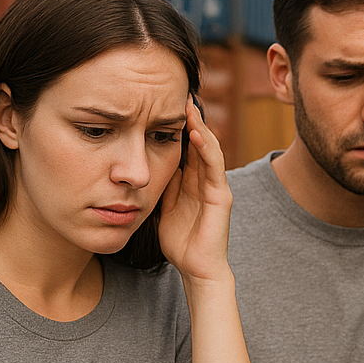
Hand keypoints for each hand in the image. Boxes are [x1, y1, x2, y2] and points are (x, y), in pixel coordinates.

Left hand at [158, 97, 233, 283]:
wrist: (197, 269)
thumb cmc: (180, 242)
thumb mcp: (162, 206)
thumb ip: (159, 185)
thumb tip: (142, 165)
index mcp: (191, 181)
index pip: (185, 146)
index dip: (176, 125)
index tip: (163, 103)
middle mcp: (205, 180)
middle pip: (198, 142)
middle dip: (190, 119)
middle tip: (178, 93)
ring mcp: (215, 187)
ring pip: (208, 149)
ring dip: (199, 127)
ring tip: (188, 106)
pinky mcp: (221, 196)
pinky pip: (214, 167)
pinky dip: (206, 148)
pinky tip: (196, 133)